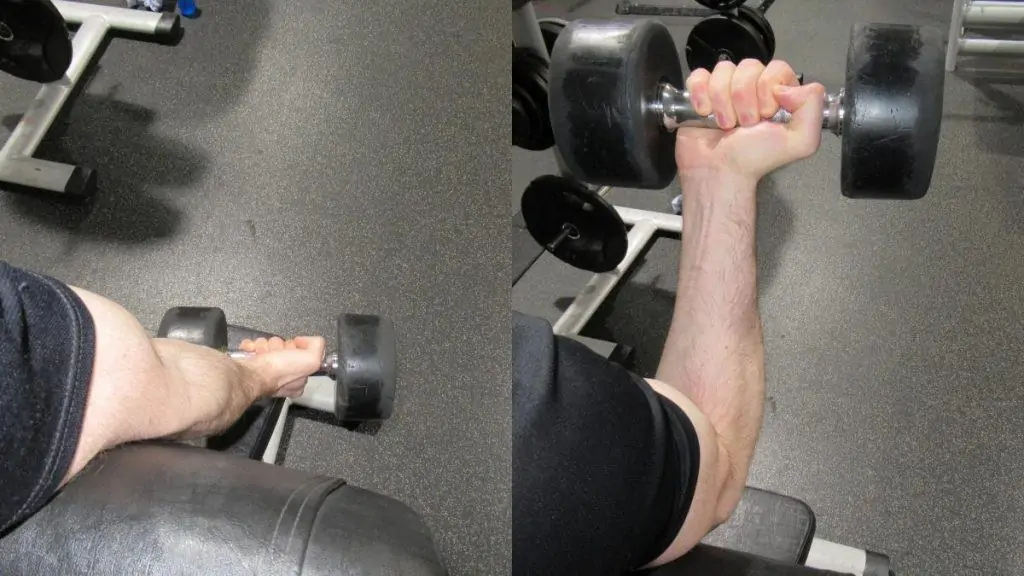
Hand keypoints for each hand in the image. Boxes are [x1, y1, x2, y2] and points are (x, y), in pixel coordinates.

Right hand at [238, 336, 326, 397]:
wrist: (249, 374)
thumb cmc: (277, 372)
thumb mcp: (311, 360)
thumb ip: (318, 347)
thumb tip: (309, 340)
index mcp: (299, 379)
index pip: (302, 353)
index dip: (298, 348)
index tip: (293, 352)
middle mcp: (282, 376)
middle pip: (285, 347)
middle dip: (280, 346)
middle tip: (277, 354)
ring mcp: (265, 369)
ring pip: (269, 344)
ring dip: (265, 345)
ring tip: (263, 354)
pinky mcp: (250, 363)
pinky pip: (253, 345)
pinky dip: (252, 346)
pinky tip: (253, 352)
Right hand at [678, 59, 825, 184]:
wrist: (719, 173)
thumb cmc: (756, 158)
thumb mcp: (801, 141)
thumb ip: (812, 107)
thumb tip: (785, 87)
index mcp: (779, 94)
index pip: (776, 68)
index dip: (767, 88)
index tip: (765, 115)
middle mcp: (753, 87)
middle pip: (748, 66)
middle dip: (744, 98)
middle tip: (744, 124)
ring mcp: (726, 89)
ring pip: (723, 70)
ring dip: (722, 100)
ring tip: (724, 125)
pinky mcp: (700, 93)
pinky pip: (699, 75)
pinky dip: (700, 94)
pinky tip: (704, 113)